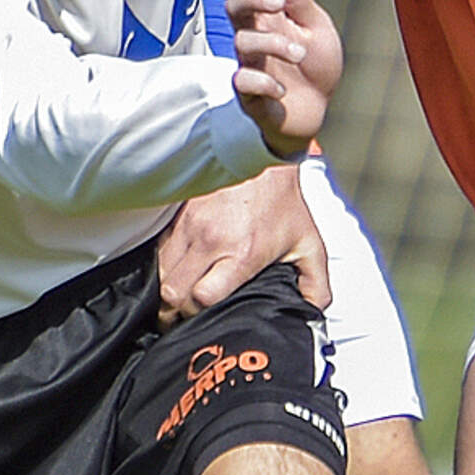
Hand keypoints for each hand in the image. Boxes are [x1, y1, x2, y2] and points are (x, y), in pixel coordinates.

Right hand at [156, 164, 329, 323]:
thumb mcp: (309, 245)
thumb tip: (312, 313)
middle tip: (189, 317)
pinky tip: (181, 274)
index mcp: (242, 252)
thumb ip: (316, 284)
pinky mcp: (178, 218)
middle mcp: (210, 241)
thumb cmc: (283, 202)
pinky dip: (165, 269)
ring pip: (160, 275)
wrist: (260, 157)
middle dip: (178, 312)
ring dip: (169, 292)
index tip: (210, 316)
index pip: (203, 296)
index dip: (203, 312)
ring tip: (183, 300)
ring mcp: (190, 228)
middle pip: (174, 293)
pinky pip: (158, 253)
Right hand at [227, 0, 341, 159]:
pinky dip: (264, 83)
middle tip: (280, 3)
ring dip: (272, 44)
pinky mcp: (249, 95)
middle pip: (234, 9)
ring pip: (241, 43)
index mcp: (268, 18)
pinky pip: (243, 82)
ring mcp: (248, 65)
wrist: (317, 110)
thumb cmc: (314, 64)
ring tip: (300, 53)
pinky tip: (282, 89)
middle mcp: (254, 38)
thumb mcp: (316, 28)